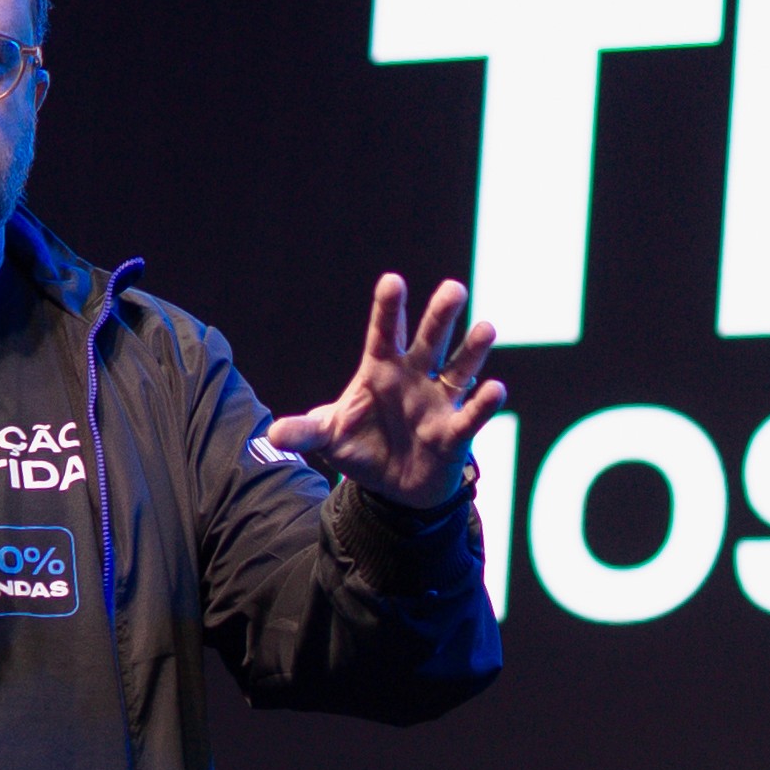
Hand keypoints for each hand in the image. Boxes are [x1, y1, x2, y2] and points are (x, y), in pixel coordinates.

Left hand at [265, 274, 504, 507]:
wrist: (392, 488)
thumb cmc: (361, 448)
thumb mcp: (329, 438)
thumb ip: (306, 432)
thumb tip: (273, 434)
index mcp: (381, 369)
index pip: (385, 333)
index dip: (389, 309)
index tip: (393, 281)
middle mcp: (414, 377)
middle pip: (429, 341)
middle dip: (440, 316)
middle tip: (454, 289)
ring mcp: (438, 401)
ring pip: (459, 369)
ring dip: (473, 350)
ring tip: (486, 328)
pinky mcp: (455, 432)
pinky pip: (471, 415)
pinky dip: (483, 404)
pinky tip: (495, 389)